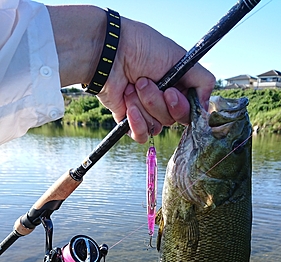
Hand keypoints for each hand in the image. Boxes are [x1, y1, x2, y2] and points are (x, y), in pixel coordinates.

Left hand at [98, 17, 215, 142]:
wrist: (109, 53)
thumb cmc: (142, 48)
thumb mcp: (180, 58)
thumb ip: (203, 80)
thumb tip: (205, 106)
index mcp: (178, 85)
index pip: (190, 111)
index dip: (181, 106)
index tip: (170, 92)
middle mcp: (163, 100)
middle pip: (173, 120)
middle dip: (158, 102)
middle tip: (145, 82)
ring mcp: (146, 111)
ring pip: (157, 126)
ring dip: (144, 105)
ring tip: (132, 85)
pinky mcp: (129, 121)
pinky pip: (141, 135)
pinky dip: (136, 122)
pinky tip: (128, 106)